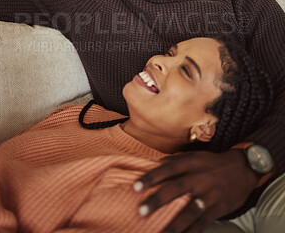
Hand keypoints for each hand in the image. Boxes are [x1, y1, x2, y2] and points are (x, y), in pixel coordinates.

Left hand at [134, 150, 258, 232]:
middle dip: (158, 201)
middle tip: (141, 211)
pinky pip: (203, 223)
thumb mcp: (195, 155)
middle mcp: (199, 178)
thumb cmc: (214, 162)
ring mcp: (209, 195)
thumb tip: (155, 162)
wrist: (243, 169)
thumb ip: (176, 159)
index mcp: (191, 163)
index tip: (136, 186)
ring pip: (189, 211)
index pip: (168, 169)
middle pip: (176, 189)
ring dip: (173, 224)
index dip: (152, 178)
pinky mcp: (218, 209)